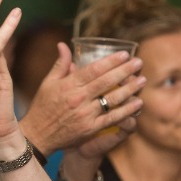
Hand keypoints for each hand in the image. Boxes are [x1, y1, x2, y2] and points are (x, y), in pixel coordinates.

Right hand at [20, 44, 144, 154]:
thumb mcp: (47, 83)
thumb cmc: (42, 107)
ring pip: (113, 99)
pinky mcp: (91, 128)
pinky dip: (127, 110)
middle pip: (106, 82)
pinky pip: (113, 117)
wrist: (38, 135)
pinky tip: (138, 103)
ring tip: (142, 80)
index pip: (93, 69)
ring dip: (130, 89)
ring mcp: (85, 114)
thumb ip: (60, 64)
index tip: (125, 54)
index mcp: (68, 85)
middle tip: (139, 62)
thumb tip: (63, 44)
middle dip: (125, 71)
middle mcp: (78, 99)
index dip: (111, 61)